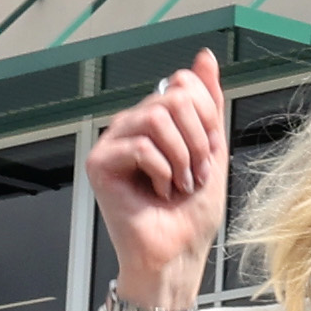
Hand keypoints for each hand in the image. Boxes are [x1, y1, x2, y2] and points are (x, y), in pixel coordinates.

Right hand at [84, 51, 229, 310]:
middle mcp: (130, 125)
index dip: (206, 116)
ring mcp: (112, 142)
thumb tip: (203, 56)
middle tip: (196, 173)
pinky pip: (140, 145)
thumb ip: (207, 102)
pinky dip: (162, 171)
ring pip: (155, 116)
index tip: (209, 154)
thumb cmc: (192, 213)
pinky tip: (160, 192)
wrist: (177, 254)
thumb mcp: (212, 149)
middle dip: (196, 139)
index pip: (182, 83)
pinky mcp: (99, 163)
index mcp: (156, 120)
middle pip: (172, 96)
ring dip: (181, 156)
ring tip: (181, 184)